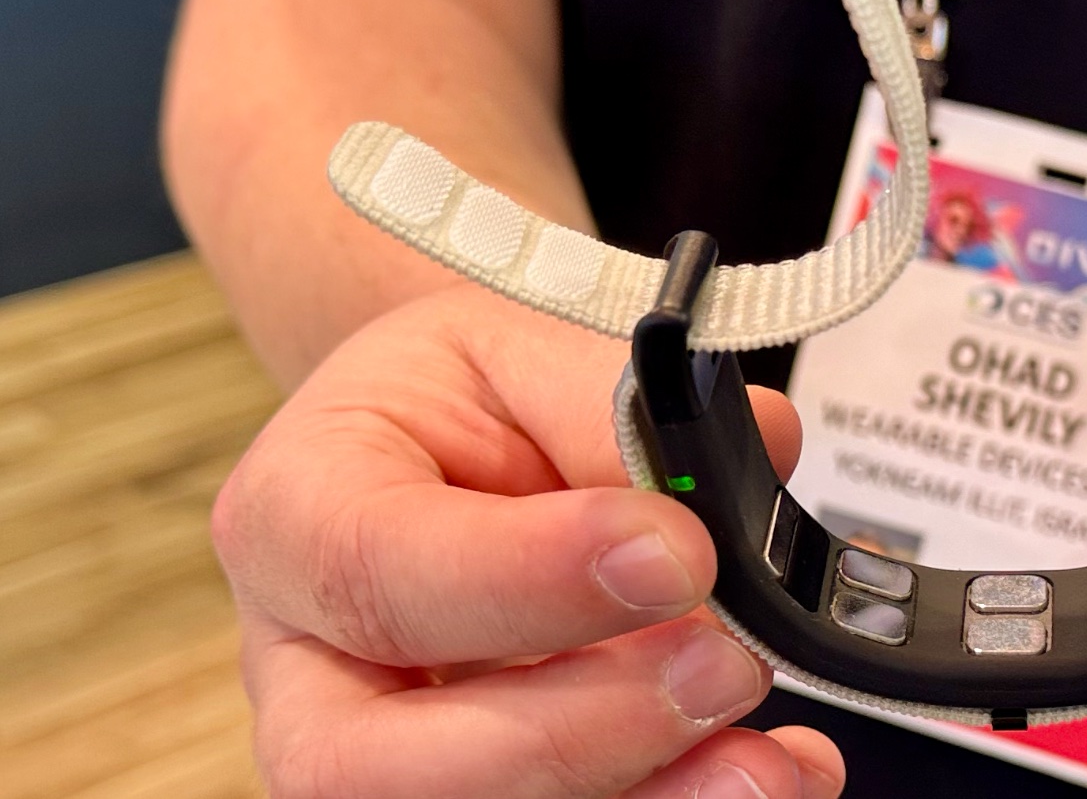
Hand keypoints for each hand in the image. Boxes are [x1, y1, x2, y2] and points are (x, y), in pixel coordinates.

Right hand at [211, 283, 845, 798]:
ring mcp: (378, 757)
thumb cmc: (475, 401)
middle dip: (573, 734)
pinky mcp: (473, 792)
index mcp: (297, 514)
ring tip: (766, 758)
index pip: (375, 570)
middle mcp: (311, 666)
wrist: (463, 444)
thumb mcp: (528, 348)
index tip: (678, 553)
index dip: (530, 579)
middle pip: (376, 765)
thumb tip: (755, 444)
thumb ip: (625, 405)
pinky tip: (774, 771)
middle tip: (726, 665)